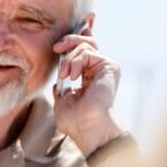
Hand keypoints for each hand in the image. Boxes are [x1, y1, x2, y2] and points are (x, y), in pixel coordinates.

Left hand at [51, 29, 124, 155]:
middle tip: (56, 48)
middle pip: (87, 42)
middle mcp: (100, 71)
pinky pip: (88, 53)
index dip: (75, 40)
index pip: (85, 52)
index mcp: (90, 78)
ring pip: (85, 46)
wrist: (86, 126)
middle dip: (69, 41)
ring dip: (69, 59)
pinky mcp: (109, 66)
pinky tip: (73, 77)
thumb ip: (61, 88)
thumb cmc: (75, 120)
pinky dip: (76, 62)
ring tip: (65, 75)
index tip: (59, 45)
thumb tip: (57, 82)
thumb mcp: (62, 100)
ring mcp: (105, 68)